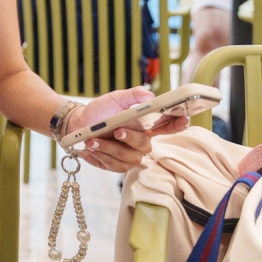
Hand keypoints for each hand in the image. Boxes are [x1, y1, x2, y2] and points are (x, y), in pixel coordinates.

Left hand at [67, 88, 188, 172]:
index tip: (183, 119)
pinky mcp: (116, 166)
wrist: (78, 125)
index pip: (166, 127)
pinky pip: (114, 166)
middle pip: (145, 146)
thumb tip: (150, 95)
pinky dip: (101, 156)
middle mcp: (140, 143)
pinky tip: (91, 146)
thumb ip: (132, 96)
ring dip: (108, 148)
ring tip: (92, 139)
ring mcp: (129, 156)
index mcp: (144, 126)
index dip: (177, 124)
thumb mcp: (114, 99)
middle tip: (117, 131)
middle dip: (130, 139)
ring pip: (127, 158)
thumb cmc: (99, 111)